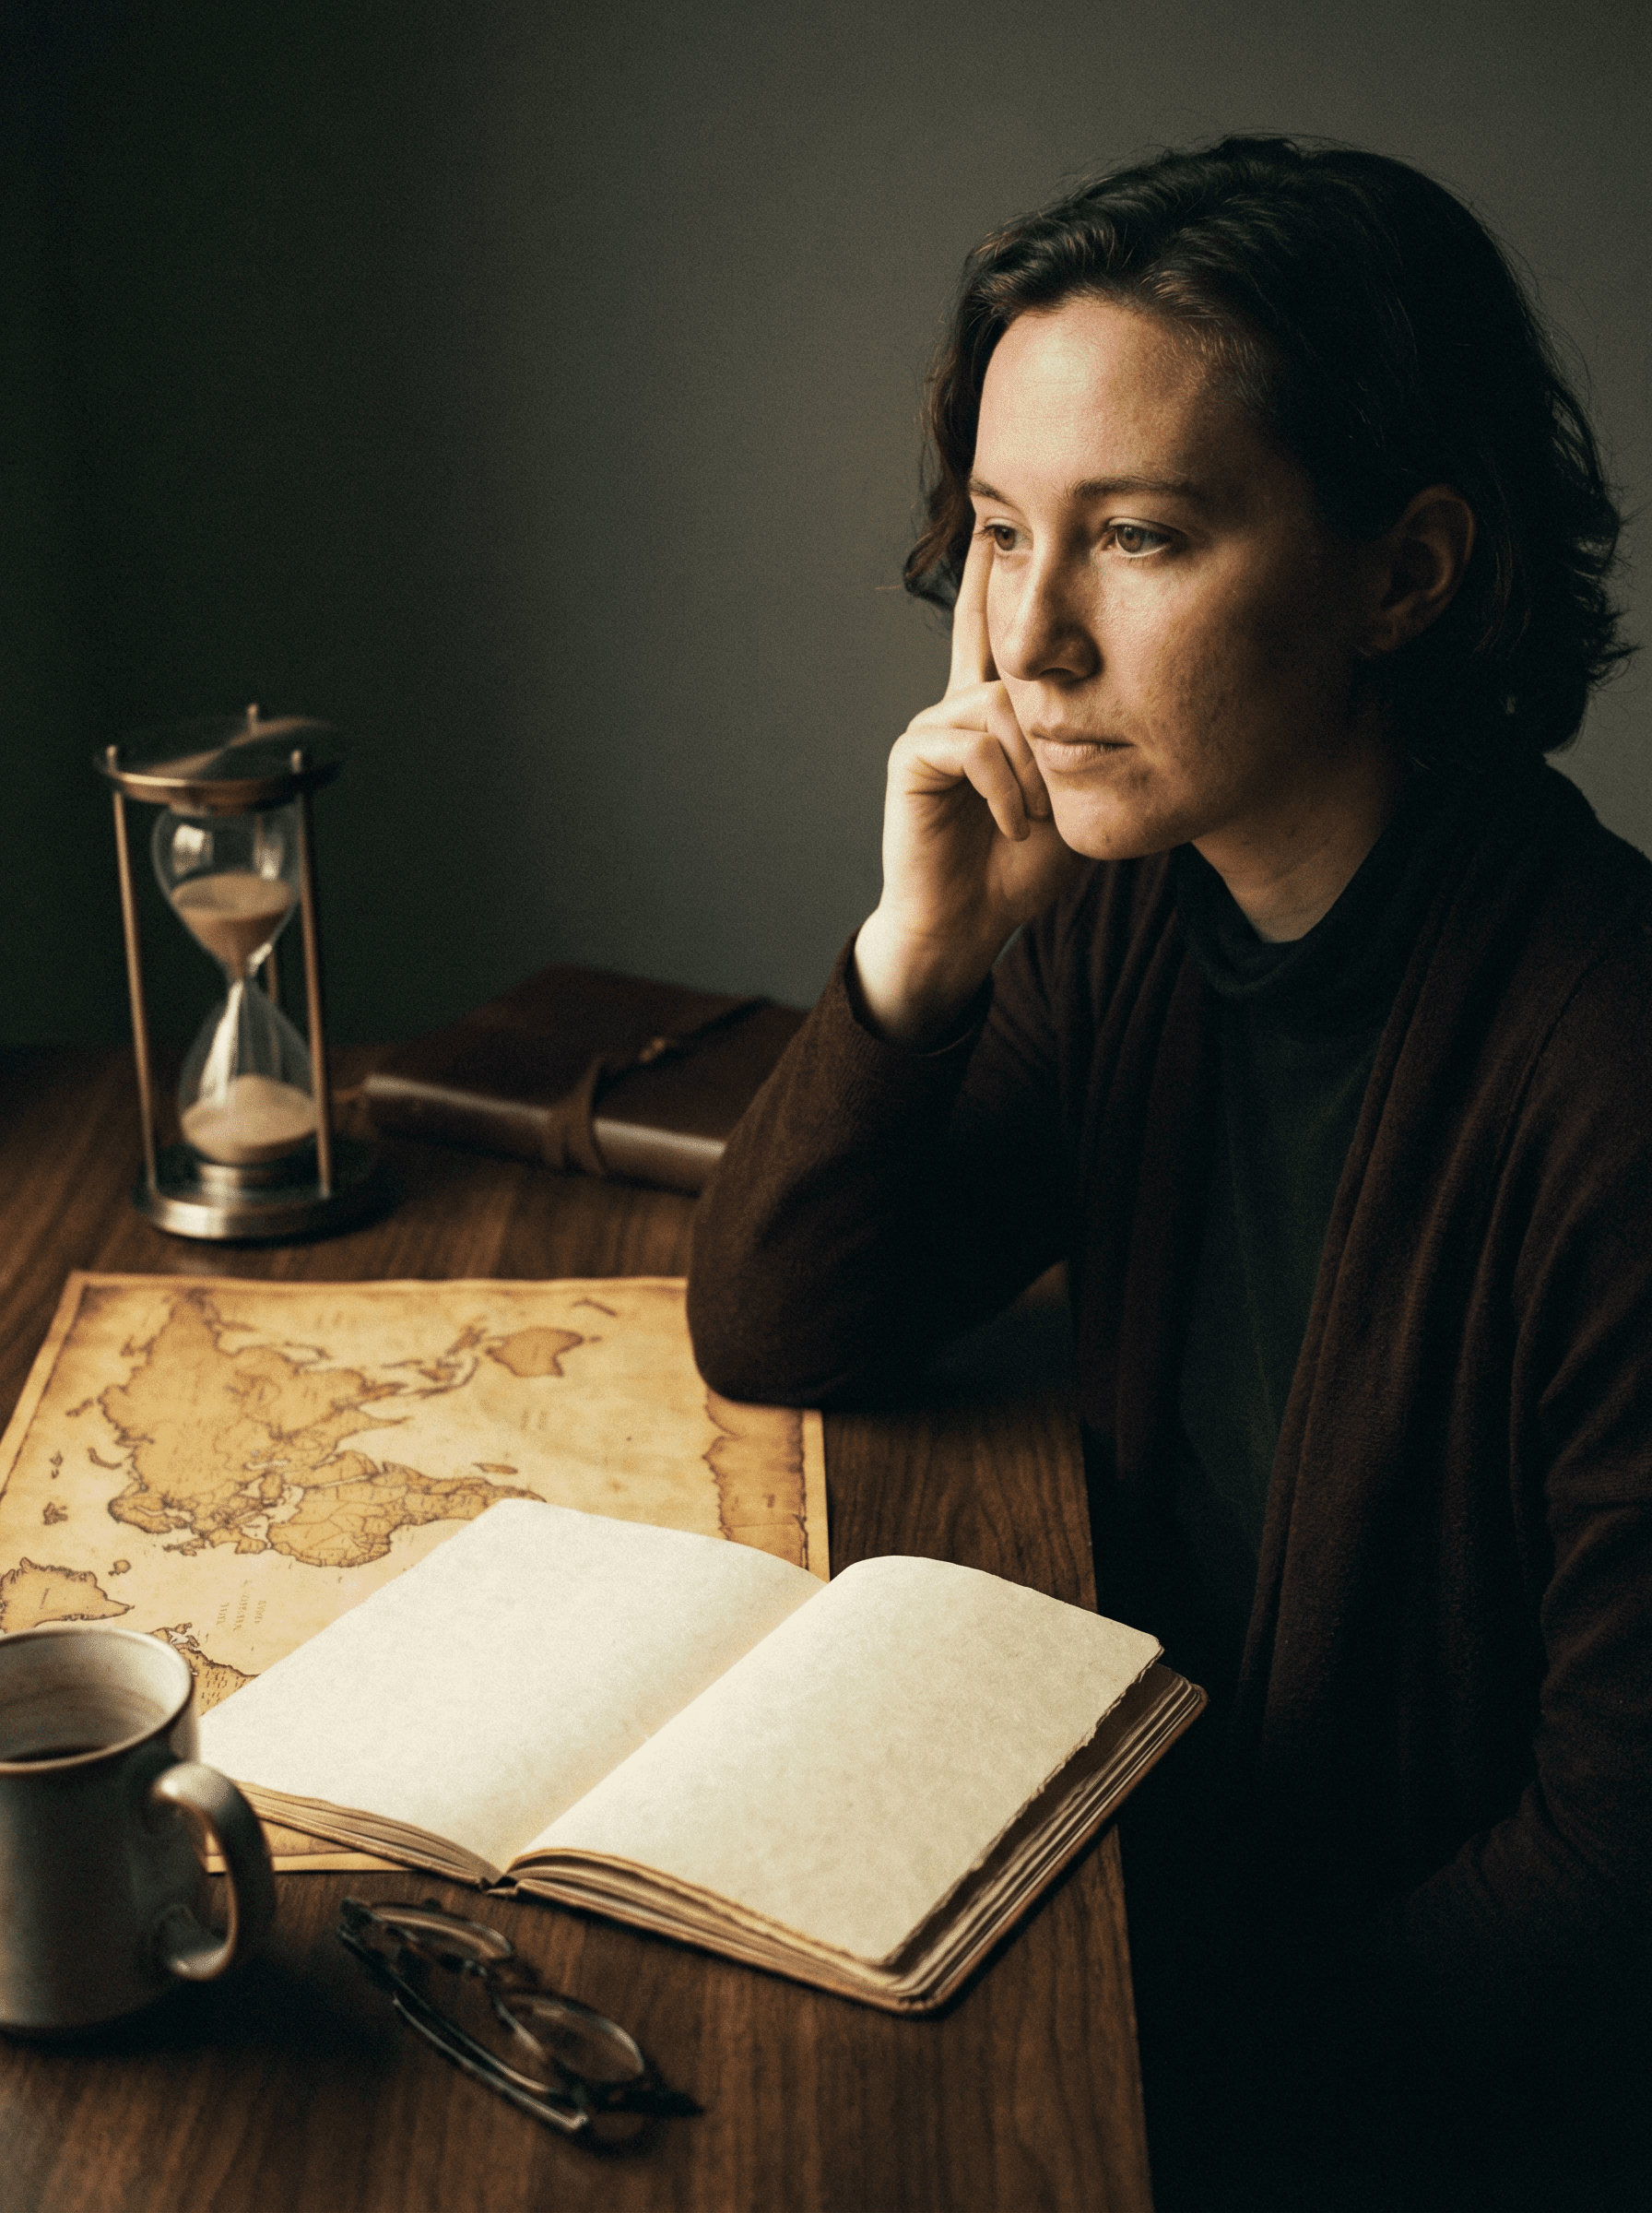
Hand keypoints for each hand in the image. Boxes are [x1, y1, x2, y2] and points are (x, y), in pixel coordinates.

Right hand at [855, 529, 1080, 1045]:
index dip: (991, 575)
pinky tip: (1015, 827)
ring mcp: (932, 727)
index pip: (996, 628)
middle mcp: (959, 705)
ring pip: (1003, 706)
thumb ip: (1090, 743)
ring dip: (1035, 767)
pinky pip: (974, 747)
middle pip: (1007, 653)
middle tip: (1049, 725)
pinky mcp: (913, 756)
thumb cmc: (1023, 867)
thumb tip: (1138, 698)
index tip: (994, 519)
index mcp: (995, 710)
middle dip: (1041, 685)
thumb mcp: (1077, 794)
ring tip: (1039, 818)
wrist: (967, 924)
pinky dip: (1007, 791)